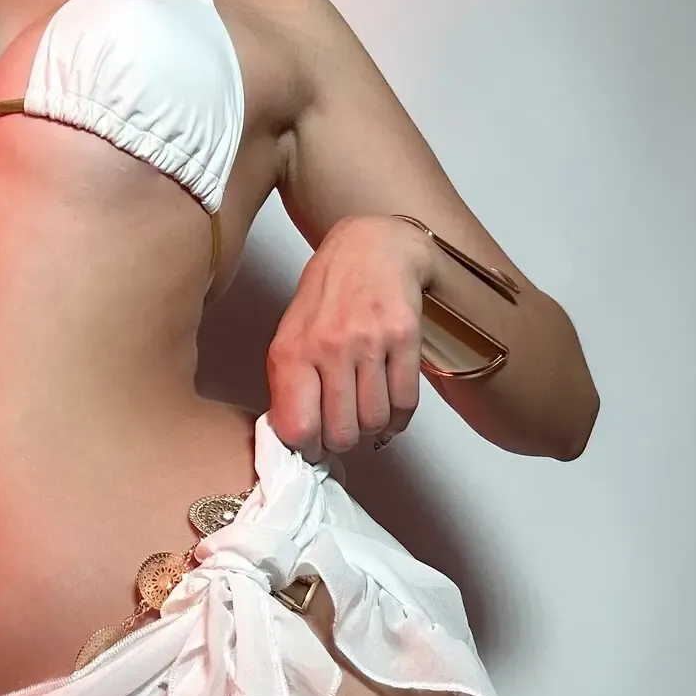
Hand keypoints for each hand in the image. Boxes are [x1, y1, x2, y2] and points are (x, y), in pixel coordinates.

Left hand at [266, 214, 433, 459]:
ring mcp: (369, 342)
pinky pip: (406, 404)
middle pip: (341, 433)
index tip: (314, 445)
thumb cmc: (328, 294)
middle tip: (342, 428)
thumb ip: (290, 385)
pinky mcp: (405, 337)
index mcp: (293, 351)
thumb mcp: (292, 335)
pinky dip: (398, 419)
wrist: (371, 247)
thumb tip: (296, 437)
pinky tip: (389, 408)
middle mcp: (329, 347)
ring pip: (375, 422)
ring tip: (365, 411)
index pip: (298, 428)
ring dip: (371, 428)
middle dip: (343, 440)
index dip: (308, 448)